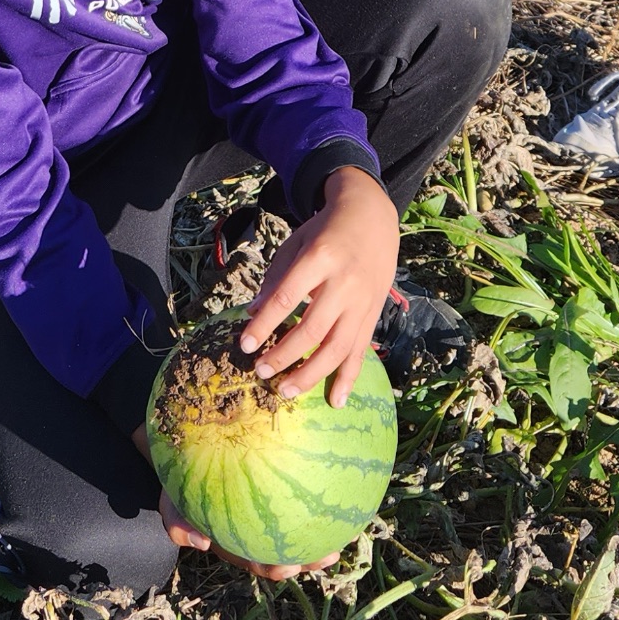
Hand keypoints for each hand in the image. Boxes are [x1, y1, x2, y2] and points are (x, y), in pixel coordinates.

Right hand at [136, 434, 341, 582]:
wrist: (181, 446)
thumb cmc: (178, 476)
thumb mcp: (170, 499)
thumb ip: (176, 520)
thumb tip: (197, 543)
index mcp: (234, 537)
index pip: (256, 559)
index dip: (274, 567)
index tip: (288, 568)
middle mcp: (254, 528)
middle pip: (284, 549)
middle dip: (307, 558)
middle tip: (325, 556)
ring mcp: (268, 510)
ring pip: (297, 528)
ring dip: (320, 535)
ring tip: (345, 532)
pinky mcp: (278, 487)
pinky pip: (299, 495)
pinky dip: (320, 496)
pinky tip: (340, 487)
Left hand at [240, 168, 397, 405]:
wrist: (372, 219)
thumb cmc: (325, 232)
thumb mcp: (296, 244)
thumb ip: (276, 279)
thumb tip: (252, 314)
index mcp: (319, 259)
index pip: (287, 298)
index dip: (264, 324)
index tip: (245, 344)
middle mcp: (344, 283)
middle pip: (312, 329)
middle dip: (283, 355)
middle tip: (260, 371)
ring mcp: (363, 302)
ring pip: (337, 347)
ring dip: (310, 374)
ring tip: (286, 391)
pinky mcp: (373, 315)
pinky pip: (360, 351)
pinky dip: (349, 378)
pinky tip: (336, 400)